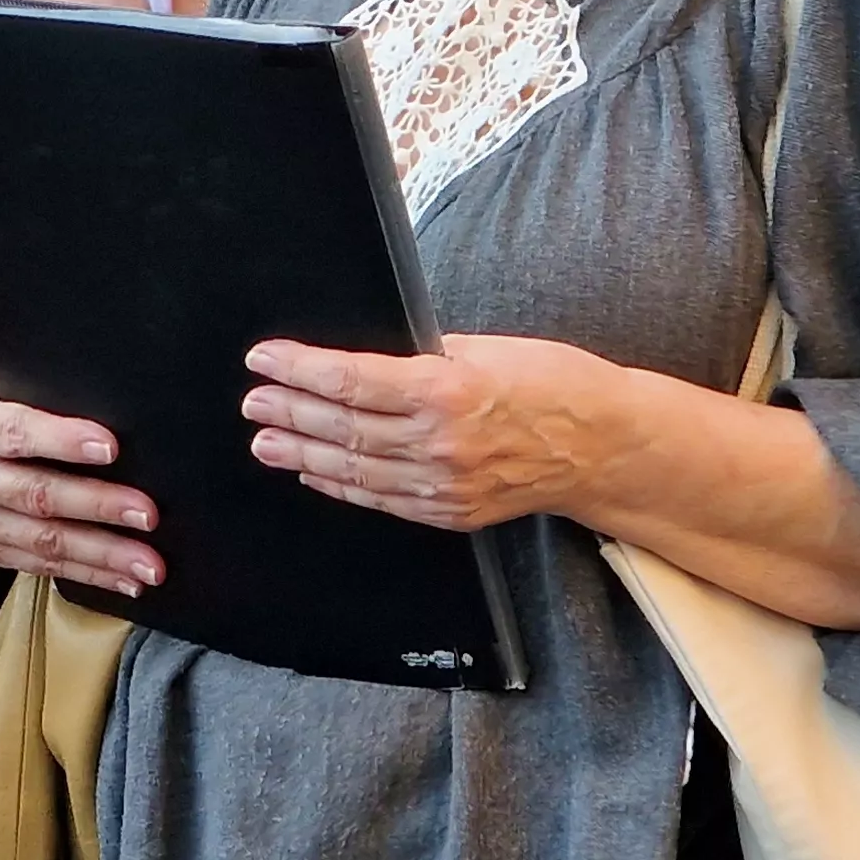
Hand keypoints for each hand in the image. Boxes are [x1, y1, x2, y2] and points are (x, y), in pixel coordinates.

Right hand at [0, 381, 164, 594]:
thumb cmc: (2, 412)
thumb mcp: (12, 389)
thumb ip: (49, 399)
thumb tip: (114, 411)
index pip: (16, 432)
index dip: (63, 440)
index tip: (111, 448)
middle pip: (36, 494)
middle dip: (98, 506)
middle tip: (146, 514)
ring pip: (44, 541)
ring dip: (102, 554)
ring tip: (147, 561)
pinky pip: (44, 567)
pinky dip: (89, 574)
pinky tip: (124, 576)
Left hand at [241, 334, 644, 532]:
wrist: (605, 447)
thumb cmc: (553, 383)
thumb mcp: (486, 347)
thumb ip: (423, 354)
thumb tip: (368, 357)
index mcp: (445, 390)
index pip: (350, 379)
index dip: (299, 369)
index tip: (265, 358)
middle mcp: (439, 442)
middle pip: (342, 427)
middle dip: (290, 411)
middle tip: (254, 400)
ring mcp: (444, 484)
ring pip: (354, 468)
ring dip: (302, 452)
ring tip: (265, 439)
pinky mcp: (451, 512)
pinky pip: (382, 499)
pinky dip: (342, 485)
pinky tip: (314, 471)